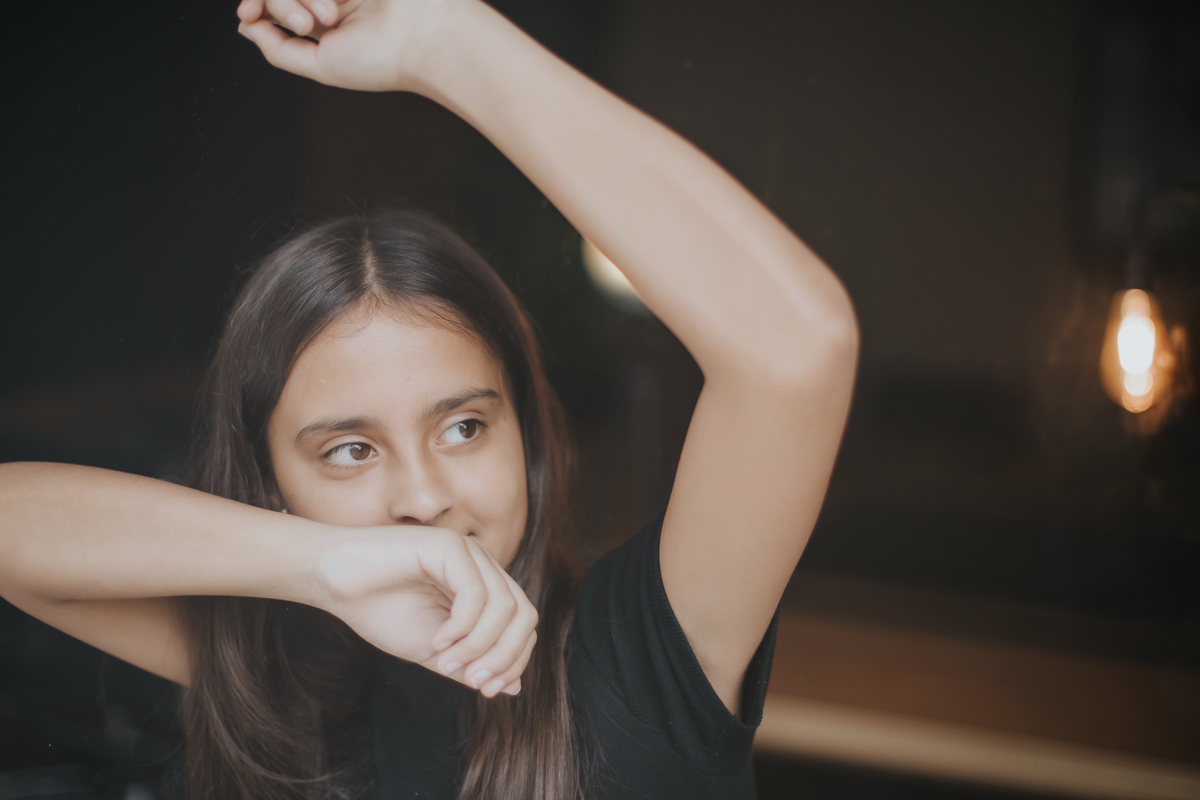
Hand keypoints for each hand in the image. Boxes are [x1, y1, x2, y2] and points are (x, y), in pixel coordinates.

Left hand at [236, 0, 462, 92]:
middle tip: (310, 23)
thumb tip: (247, 28)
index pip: (274, 8)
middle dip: (284, 4)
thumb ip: (280, 50)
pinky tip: (336, 4)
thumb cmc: (385, 62)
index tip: (248, 13)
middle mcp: (332, 3)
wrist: (427, 39)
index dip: (254, 6)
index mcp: (325, 31)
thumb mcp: (320, 68)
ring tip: (333, 14)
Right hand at [316, 526, 535, 696]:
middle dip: (504, 656)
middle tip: (474, 681)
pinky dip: (462, 626)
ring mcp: (468, 553)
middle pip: (523, 615)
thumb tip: (514, 687)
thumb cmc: (380, 610)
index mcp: (484, 588)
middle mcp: (483, 567)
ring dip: (479, 644)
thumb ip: (472, 665)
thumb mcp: (435, 651)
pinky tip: (438, 640)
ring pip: (504, 605)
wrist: (334, 581)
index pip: (522, 625)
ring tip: (446, 661)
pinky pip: (475, 592)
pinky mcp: (448, 545)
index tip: (485, 690)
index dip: (513, 660)